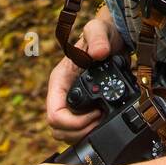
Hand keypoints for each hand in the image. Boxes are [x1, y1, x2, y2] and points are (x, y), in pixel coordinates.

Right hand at [47, 11, 128, 144]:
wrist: (111, 38)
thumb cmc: (101, 34)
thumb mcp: (98, 30)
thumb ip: (97, 37)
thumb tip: (99, 53)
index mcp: (59, 81)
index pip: (54, 114)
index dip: (74, 122)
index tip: (96, 113)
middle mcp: (62, 95)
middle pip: (58, 130)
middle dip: (80, 131)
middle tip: (102, 120)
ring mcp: (71, 103)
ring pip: (66, 134)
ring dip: (85, 134)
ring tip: (104, 120)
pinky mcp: (82, 109)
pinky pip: (78, 131)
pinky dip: (90, 132)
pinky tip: (105, 120)